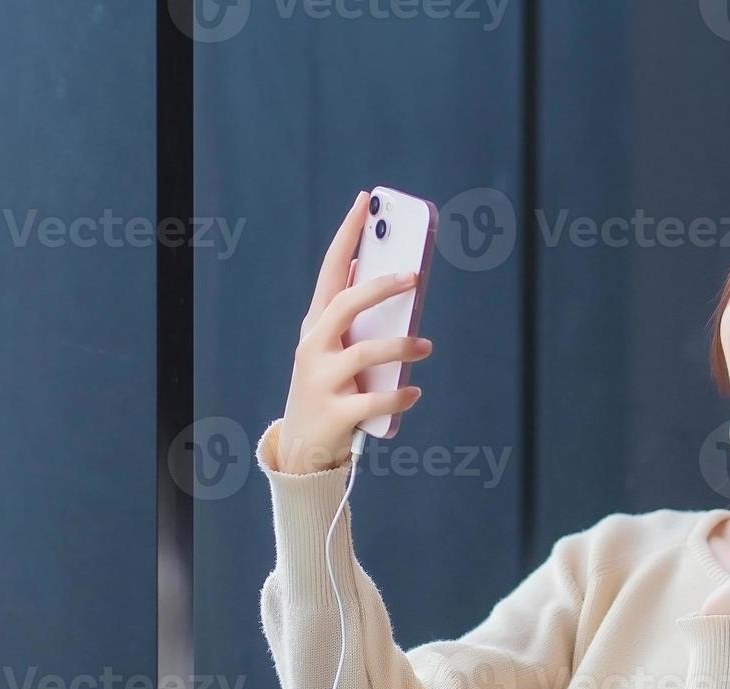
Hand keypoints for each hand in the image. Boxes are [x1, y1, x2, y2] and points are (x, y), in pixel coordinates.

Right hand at [274, 190, 434, 474]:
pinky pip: (374, 401)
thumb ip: (353, 314)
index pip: (331, 269)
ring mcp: (322, 380)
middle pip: (346, 305)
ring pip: (364, 353)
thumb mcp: (334, 347)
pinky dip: (398, 396)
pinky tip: (413, 392)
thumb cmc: (329, 385)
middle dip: (380, 287)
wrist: (303, 446)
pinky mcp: (335, 413)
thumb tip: (386, 271)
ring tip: (426, 346)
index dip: (348, 234)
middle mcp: (314, 346)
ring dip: (401, 347)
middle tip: (414, 276)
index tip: (365, 201)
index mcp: (317, 324)